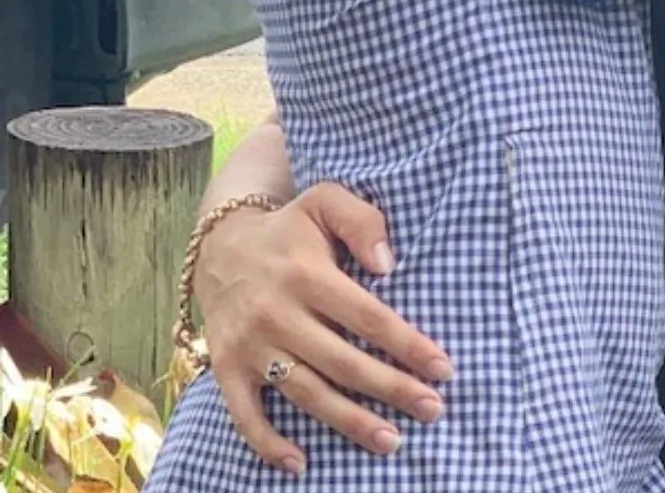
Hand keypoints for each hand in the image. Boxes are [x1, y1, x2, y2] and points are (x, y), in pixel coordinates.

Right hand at [194, 183, 451, 471]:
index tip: (444, 369)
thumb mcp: (326, 202)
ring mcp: (249, 346)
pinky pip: (244, 413)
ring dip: (348, 421)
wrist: (219, 247)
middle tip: (433, 409)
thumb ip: (363, 222)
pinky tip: (301, 464)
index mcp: (307, 275)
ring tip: (390, 440)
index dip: (408, 345)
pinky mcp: (227, 367)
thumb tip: (388, 265)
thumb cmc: (291, 228)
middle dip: (392, 389)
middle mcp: (276, 313)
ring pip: (304, 392)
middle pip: (343, 362)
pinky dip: (268, 442)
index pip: (369, 317)